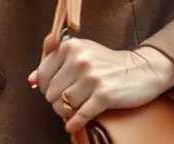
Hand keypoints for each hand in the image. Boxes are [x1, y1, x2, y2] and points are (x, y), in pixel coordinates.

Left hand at [30, 36, 173, 133]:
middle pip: (50, 91)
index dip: (44, 86)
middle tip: (65, 101)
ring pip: (63, 104)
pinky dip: (74, 122)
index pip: (42, 74)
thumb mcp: (80, 52)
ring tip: (71, 111)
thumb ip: (53, 61)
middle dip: (55, 100)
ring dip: (64, 112)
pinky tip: (72, 125)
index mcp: (70, 47)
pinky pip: (81, 114)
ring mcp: (92, 78)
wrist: (142, 69)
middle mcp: (79, 60)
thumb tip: (31, 79)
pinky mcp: (105, 95)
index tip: (52, 90)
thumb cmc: (107, 62)